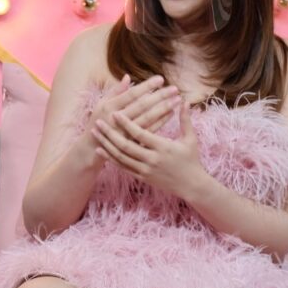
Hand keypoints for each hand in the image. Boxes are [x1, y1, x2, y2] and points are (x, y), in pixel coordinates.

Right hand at [87, 75, 181, 146]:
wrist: (92, 148)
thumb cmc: (98, 122)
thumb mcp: (102, 104)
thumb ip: (115, 91)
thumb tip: (127, 77)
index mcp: (109, 107)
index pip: (131, 94)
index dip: (146, 86)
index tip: (160, 79)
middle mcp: (117, 119)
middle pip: (142, 106)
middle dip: (159, 96)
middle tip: (174, 89)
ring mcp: (125, 132)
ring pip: (147, 118)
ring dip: (163, 109)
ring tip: (176, 100)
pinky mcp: (131, 142)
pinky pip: (149, 131)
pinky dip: (161, 122)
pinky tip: (170, 114)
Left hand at [90, 100, 204, 196]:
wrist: (192, 185)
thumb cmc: (192, 160)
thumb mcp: (190, 139)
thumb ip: (185, 119)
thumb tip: (185, 101)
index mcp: (163, 147)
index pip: (140, 133)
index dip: (126, 123)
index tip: (115, 113)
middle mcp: (152, 159)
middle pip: (125, 145)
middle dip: (109, 134)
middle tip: (98, 122)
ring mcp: (145, 169)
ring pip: (120, 157)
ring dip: (106, 145)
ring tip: (95, 133)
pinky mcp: (142, 177)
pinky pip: (122, 167)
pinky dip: (110, 158)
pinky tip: (100, 150)